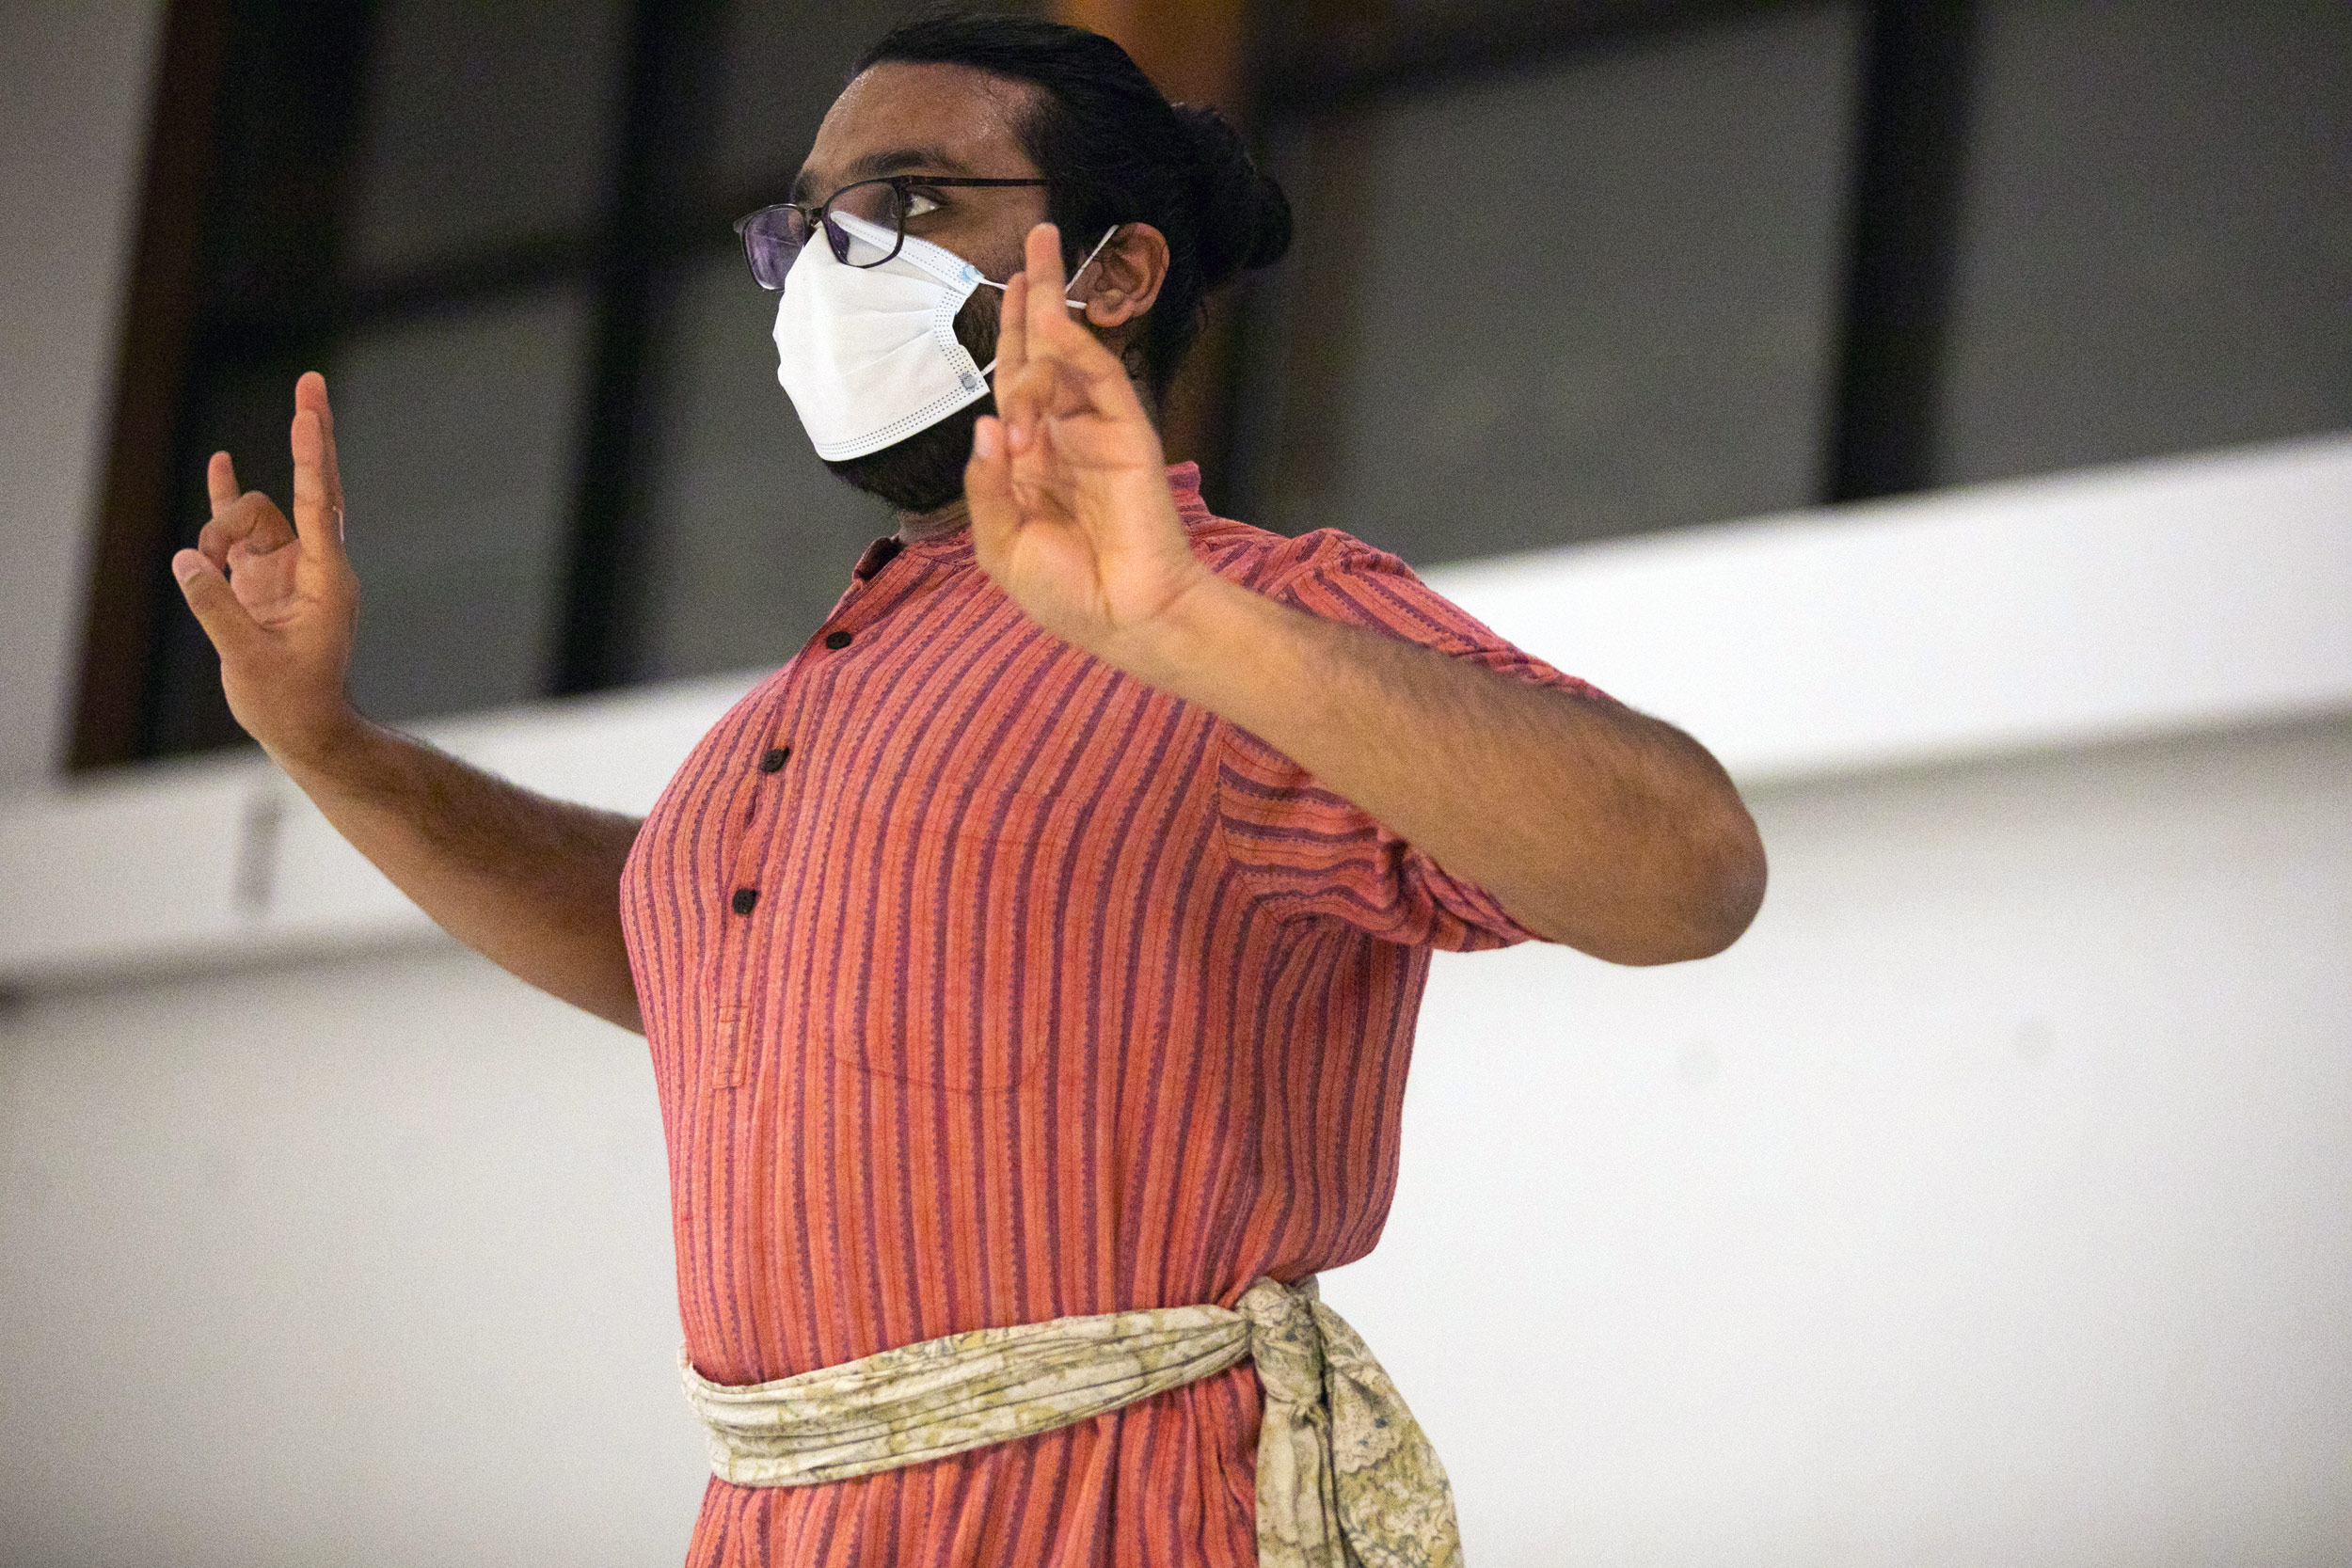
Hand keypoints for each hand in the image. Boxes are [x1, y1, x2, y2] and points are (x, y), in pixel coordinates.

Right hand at [172, 371, 362, 767]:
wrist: (304, 729)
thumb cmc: (292, 702)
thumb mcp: (250, 660)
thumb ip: (217, 608)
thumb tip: (187, 560)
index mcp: (326, 579)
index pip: (319, 504)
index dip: (311, 457)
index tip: (307, 414)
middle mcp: (312, 563)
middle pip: (311, 487)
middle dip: (310, 436)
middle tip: (311, 382)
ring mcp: (287, 566)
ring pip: (251, 518)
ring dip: (219, 530)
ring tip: (206, 568)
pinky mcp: (262, 576)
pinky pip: (241, 529)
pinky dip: (226, 499)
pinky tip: (220, 461)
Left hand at [964, 223, 1213, 666]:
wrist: (1125, 617)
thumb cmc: (1065, 594)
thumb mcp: (1000, 546)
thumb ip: (986, 488)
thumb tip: (986, 424)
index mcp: (1030, 463)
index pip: (1015, 387)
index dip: (1010, 340)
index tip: (1008, 289)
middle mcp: (1063, 436)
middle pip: (1042, 355)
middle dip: (1034, 299)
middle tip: (1034, 240)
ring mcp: (1096, 431)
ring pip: (1067, 357)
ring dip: (1047, 313)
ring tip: (1034, 262)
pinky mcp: (1127, 433)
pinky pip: (1098, 379)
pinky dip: (1071, 353)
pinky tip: (1049, 323)